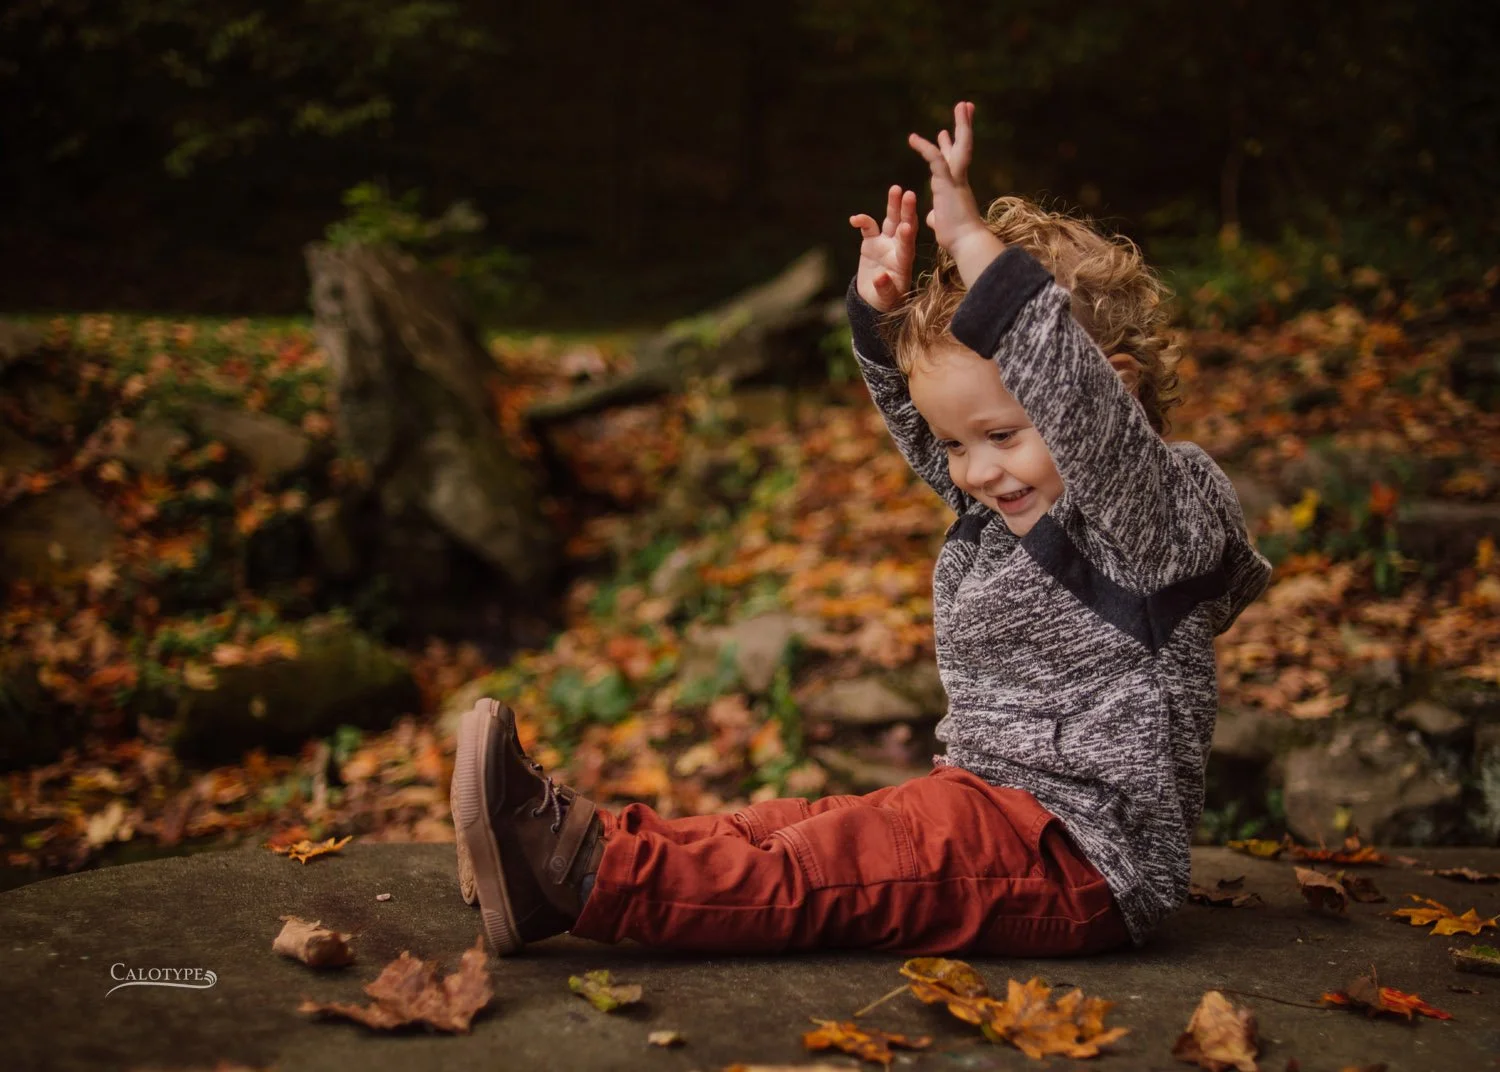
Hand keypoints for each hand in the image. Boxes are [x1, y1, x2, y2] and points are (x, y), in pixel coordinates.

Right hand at [849, 185, 916, 311]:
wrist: (875, 299)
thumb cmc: (886, 302)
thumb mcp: (887, 300)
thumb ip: (885, 289)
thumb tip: (880, 278)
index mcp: (904, 262)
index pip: (907, 246)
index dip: (907, 236)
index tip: (907, 225)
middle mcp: (897, 248)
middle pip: (903, 226)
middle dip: (906, 211)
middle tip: (910, 194)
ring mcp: (885, 243)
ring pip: (890, 220)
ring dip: (893, 205)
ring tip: (895, 189)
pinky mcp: (871, 243)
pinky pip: (868, 228)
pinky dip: (862, 221)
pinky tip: (854, 219)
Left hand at [908, 101, 1003, 285]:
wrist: (966, 244)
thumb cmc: (957, 239)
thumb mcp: (943, 224)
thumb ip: (938, 216)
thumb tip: (934, 217)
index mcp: (957, 188)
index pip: (954, 161)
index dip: (950, 145)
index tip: (945, 132)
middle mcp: (959, 180)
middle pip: (963, 146)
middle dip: (964, 125)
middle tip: (965, 106)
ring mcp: (956, 180)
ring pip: (960, 146)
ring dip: (961, 124)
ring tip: (962, 104)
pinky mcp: (948, 185)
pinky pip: (936, 160)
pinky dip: (925, 148)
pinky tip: (913, 138)